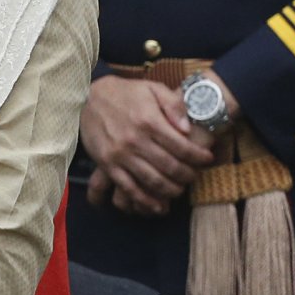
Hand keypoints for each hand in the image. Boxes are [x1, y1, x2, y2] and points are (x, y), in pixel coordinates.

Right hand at [80, 75, 212, 216]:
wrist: (86, 97)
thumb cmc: (124, 93)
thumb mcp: (152, 88)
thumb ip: (173, 105)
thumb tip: (187, 128)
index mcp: (149, 122)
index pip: (182, 147)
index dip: (199, 156)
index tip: (208, 159)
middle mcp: (135, 141)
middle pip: (170, 167)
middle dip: (188, 175)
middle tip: (194, 175)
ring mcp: (120, 155)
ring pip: (152, 181)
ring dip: (171, 190)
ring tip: (179, 188)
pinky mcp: (107, 165)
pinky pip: (127, 188)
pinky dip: (144, 200)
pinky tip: (157, 206)